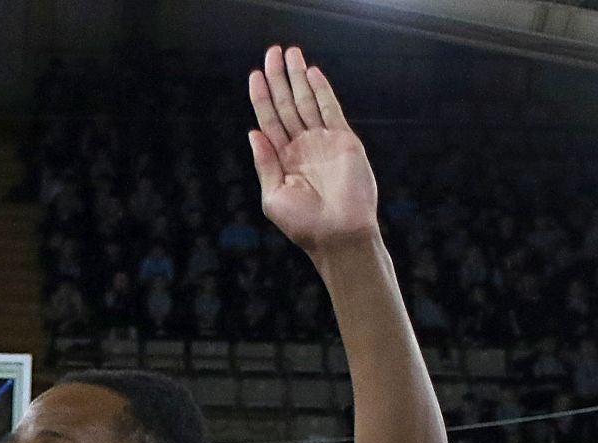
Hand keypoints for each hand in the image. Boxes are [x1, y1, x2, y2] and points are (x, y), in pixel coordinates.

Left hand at [247, 46, 378, 256]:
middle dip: (279, 79)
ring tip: (290, 54)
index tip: (254, 75)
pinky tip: (312, 73)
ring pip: (307, 102)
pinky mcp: (344, 141)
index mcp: (282, 160)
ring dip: (299, 78)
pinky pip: (331, 109)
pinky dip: (322, 91)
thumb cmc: (303, 224)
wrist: (337, 234)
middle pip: (287, 105)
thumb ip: (265, 163)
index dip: (261, 98)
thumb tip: (253, 132)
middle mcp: (301, 147)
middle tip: (272, 53)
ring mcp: (323, 142)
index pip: (269, 121)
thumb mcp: (273, 195)